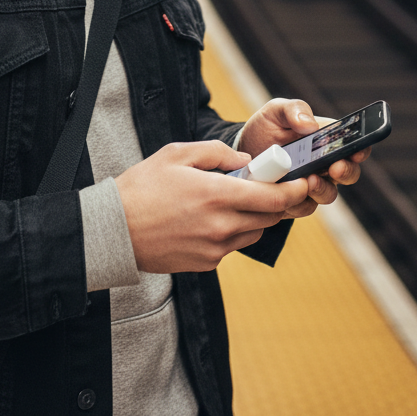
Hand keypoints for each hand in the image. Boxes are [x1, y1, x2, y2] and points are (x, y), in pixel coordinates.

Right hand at [114, 140, 310, 272]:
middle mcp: (221, 226)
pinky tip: (208, 218)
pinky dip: (231, 231)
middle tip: (266, 185)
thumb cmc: (143, 187)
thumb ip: (217, 153)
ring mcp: (215, 249)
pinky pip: (232, 245)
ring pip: (253, 232)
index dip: (294, 190)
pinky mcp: (206, 263)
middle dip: (275, 201)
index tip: (302, 181)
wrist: (114, 230)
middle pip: (269, 217)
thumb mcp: (176, 154)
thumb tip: (245, 161)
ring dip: (253, 217)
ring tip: (231, 200)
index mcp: (216, 196)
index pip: (273, 198)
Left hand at [236, 99, 370, 218]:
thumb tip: (309, 124)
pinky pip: (304, 207)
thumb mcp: (275, 111)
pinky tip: (285, 193)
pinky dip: (297, 201)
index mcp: (326, 140)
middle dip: (346, 172)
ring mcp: (312, 185)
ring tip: (308, 180)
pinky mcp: (296, 202)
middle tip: (335, 168)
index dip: (361, 148)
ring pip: (329, 194)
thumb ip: (294, 110)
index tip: (356, 151)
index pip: (354, 144)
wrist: (241, 152)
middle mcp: (325, 164)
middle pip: (349, 173)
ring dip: (322, 189)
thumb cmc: (265, 128)